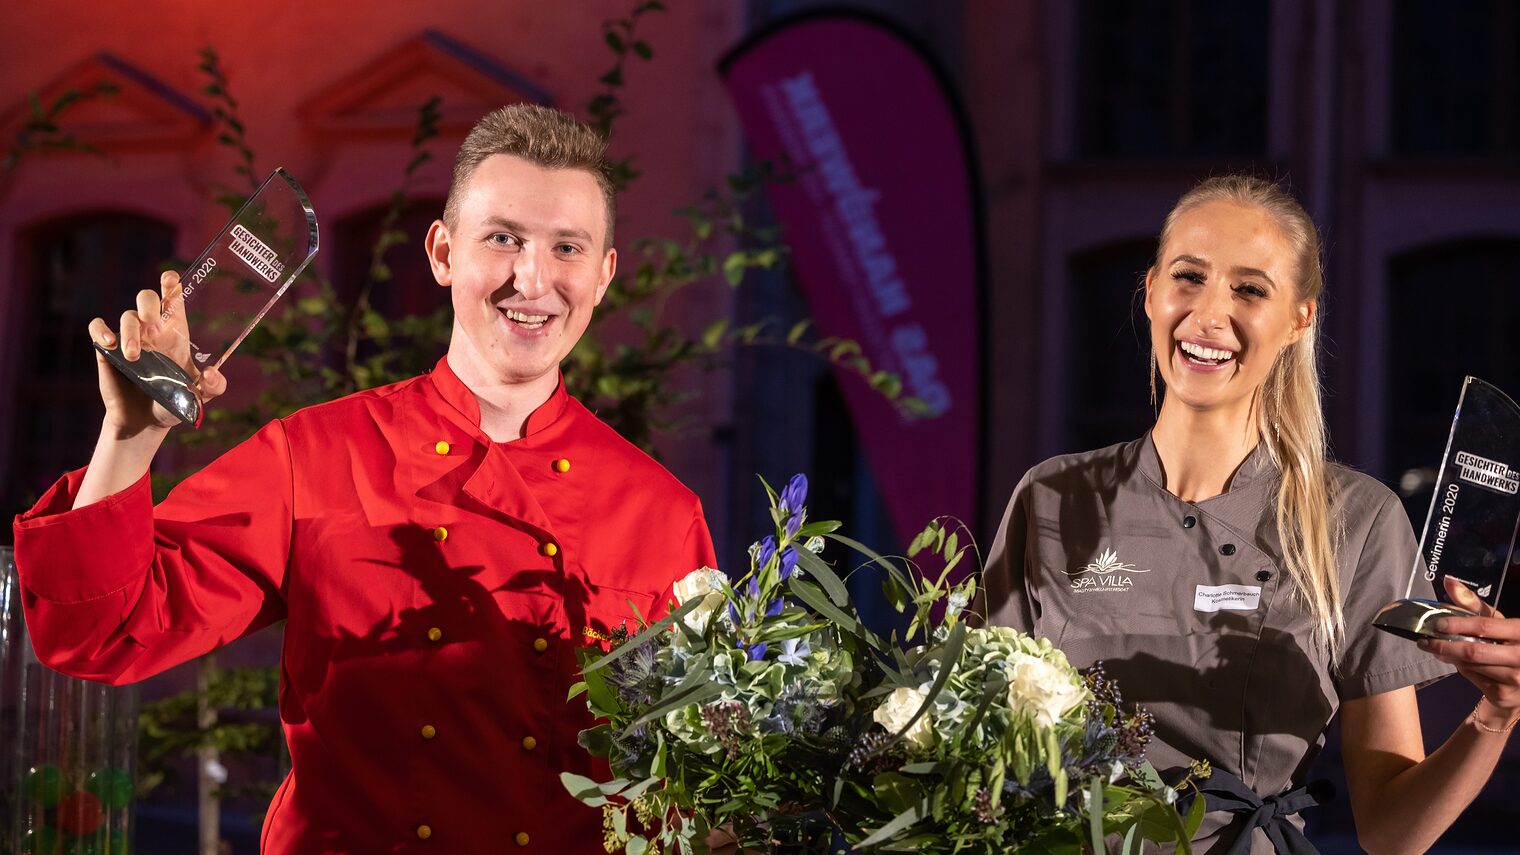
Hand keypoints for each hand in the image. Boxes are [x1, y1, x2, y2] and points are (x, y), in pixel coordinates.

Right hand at [87, 270, 225, 433]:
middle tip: (154, 329)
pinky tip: (109, 343)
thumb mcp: (200, 397)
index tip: (170, 278)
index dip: (171, 285)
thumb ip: (214, 386)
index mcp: (175, 333)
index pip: (173, 300)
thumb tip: (212, 373)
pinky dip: (101, 330)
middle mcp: (151, 330)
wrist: (146, 422)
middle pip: (146, 298)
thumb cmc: (174, 402)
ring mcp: (128, 338)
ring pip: (126, 316)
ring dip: (130, 332)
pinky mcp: (107, 350)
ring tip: (134, 356)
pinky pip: (98, 328)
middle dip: (149, 306)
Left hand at [1420, 577, 1519, 718]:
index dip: (1458, 624)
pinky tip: (1456, 661)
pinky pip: (1473, 678)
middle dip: (1443, 646)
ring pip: (1470, 665)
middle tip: (1424, 641)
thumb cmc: (1508, 642)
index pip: (1485, 626)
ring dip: (1449, 657)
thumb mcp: (1497, 621)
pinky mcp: (1504, 695)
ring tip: (1437, 649)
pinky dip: (1460, 668)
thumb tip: (1448, 581)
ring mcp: (1515, 679)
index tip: (1437, 624)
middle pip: (1473, 650)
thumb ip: (1473, 604)